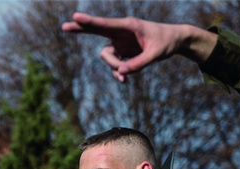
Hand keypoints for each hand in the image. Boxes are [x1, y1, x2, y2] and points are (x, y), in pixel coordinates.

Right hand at [61, 13, 216, 81]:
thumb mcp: (156, 54)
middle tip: (64, 27)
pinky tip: (125, 79)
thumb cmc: (167, 42)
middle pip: (95, 31)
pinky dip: (118, 72)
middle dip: (80, 29)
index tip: (75, 17)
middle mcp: (120, 33)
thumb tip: (121, 73)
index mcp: (128, 26)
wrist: (175, 41)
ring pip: (107, 57)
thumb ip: (139, 64)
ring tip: (127, 76)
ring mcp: (120, 42)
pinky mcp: (122, 51)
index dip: (89, 22)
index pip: (105, 25)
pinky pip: (114, 65)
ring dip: (114, 67)